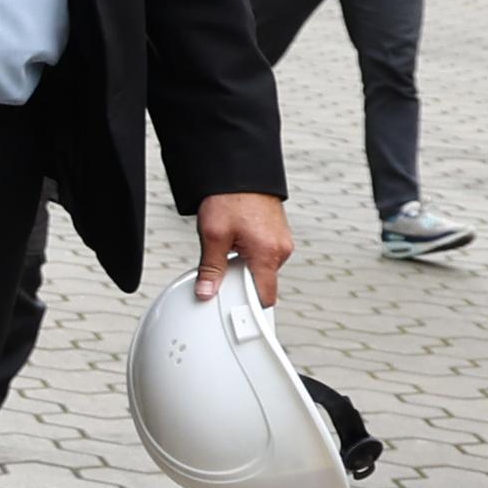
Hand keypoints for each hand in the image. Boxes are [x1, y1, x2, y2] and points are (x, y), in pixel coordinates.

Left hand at [196, 192, 293, 306]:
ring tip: (229, 250)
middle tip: (222, 274)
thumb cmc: (230, 197)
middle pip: (262, 284)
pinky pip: (265, 255)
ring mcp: (281, 241)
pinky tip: (237, 243)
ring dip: (246, 267)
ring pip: (262, 269)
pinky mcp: (278, 234)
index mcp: (268, 254)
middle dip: (242, 284)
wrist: (241, 171)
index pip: (264, 297)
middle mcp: (281, 249)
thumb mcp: (213, 236)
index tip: (237, 316)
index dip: (248, 308)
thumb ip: (211, 268)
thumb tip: (206, 291)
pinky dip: (251, 255)